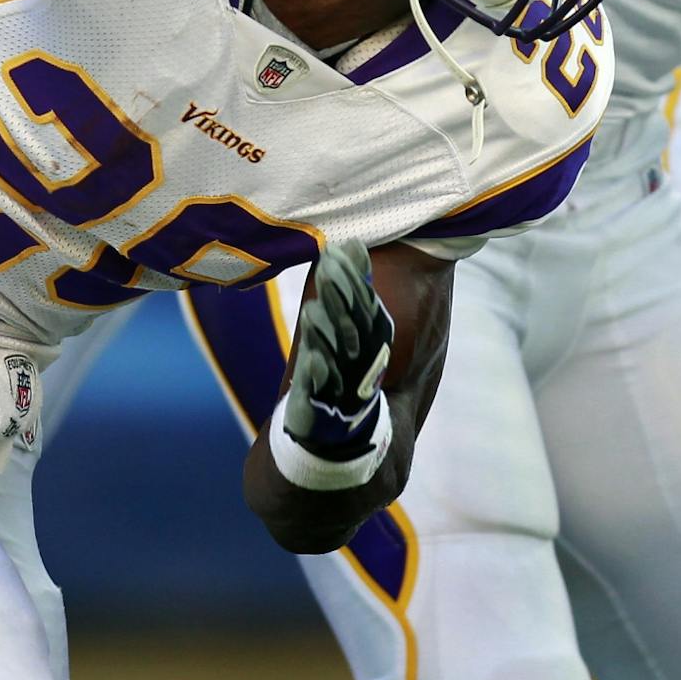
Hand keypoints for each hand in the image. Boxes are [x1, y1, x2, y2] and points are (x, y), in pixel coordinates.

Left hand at [282, 240, 395, 458]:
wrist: (338, 436)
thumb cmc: (342, 369)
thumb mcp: (351, 327)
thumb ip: (353, 288)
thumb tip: (351, 243)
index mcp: (370, 342)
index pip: (365, 307)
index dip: (354, 280)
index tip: (341, 249)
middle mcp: (361, 363)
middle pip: (352, 328)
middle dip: (341, 299)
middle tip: (327, 267)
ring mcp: (342, 387)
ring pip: (335, 357)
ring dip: (326, 334)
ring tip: (313, 308)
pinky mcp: (319, 410)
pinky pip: (319, 394)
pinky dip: (317, 378)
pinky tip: (310, 361)